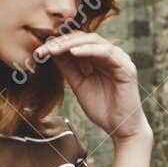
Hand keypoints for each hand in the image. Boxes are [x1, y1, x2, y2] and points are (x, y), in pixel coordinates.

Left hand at [36, 31, 151, 143]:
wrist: (120, 128)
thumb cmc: (103, 109)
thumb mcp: (79, 85)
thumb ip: (68, 68)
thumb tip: (52, 52)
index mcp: (101, 59)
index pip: (79, 42)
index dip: (60, 43)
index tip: (41, 49)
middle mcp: (111, 56)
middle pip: (85, 38)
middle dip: (63, 41)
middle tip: (45, 47)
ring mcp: (120, 60)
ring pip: (95, 41)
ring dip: (72, 43)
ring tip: (55, 49)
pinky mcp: (126, 68)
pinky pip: (106, 52)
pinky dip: (89, 50)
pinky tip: (73, 52)